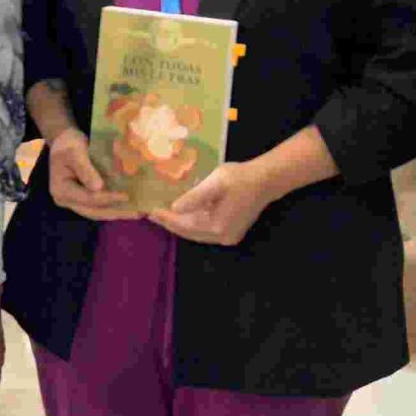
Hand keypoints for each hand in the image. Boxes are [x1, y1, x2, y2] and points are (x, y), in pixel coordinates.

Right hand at [44, 129, 137, 221]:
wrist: (63, 140)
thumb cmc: (68, 143)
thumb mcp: (74, 152)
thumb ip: (85, 169)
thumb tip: (99, 188)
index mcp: (62, 190)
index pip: (88, 198)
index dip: (107, 198)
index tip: (126, 196)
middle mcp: (66, 200)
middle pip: (94, 211)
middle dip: (116, 212)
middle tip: (137, 213)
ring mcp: (74, 202)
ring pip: (98, 212)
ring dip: (118, 212)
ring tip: (137, 212)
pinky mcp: (83, 199)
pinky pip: (99, 206)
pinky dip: (114, 206)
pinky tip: (129, 206)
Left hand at [151, 162, 277, 247]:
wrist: (265, 180)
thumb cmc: (239, 178)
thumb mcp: (215, 183)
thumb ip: (195, 197)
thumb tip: (175, 208)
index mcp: (216, 226)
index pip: (183, 224)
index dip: (166, 218)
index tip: (149, 211)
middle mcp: (222, 237)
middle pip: (189, 232)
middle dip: (170, 223)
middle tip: (152, 214)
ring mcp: (228, 237)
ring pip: (197, 234)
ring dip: (180, 225)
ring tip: (164, 216)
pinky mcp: (232, 233)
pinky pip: (206, 232)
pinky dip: (192, 226)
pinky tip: (184, 217)